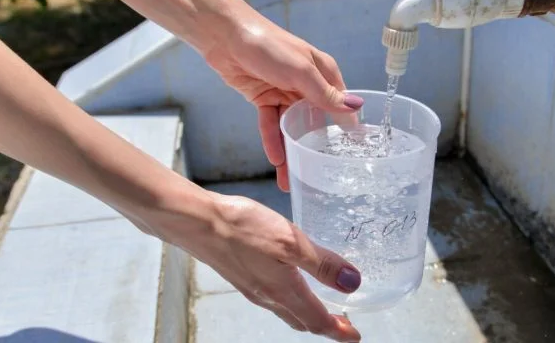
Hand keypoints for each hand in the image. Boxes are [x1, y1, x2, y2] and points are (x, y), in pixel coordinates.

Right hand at [181, 193, 362, 341]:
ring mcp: (252, 287)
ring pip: (286, 310)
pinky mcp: (241, 276)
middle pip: (302, 321)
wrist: (198, 222)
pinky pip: (271, 298)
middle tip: (344, 324)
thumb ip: (322, 264)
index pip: (317, 321)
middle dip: (325, 326)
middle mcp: (267, 296)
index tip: (355, 337)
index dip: (339, 332)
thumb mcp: (291, 241)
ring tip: (321, 306)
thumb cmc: (243, 229)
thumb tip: (352, 283)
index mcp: (284, 291)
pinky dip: (289, 299)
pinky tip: (288, 282)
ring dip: (307, 313)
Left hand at [204, 10, 362, 190]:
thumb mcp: (300, 71)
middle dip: (315, 148)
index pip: (340, 105)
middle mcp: (306, 84)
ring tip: (291, 179)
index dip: (346, 129)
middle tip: (319, 177)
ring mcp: (284, 92)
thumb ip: (324, 93)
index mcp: (323, 73)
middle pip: (315, 122)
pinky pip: (271, 124)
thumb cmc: (268, 45)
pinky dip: (272, 140)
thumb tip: (356, 107)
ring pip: (291, 128)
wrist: (226, 37)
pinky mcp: (264, 98)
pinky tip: (275, 159)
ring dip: (290, 152)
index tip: (353, 155)